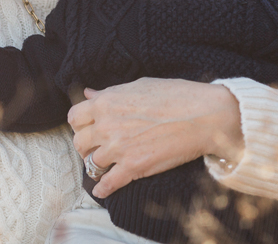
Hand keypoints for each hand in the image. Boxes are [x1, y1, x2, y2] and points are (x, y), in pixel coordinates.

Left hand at [67, 78, 242, 198]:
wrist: (203, 115)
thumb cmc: (176, 95)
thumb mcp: (139, 86)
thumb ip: (110, 93)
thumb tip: (89, 93)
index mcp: (107, 103)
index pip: (74, 117)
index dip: (80, 123)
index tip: (88, 127)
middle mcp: (107, 126)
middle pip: (79, 142)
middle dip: (86, 146)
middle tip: (96, 147)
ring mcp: (119, 148)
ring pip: (91, 164)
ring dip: (96, 166)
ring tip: (104, 166)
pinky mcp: (133, 167)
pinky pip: (107, 184)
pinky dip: (103, 189)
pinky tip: (102, 190)